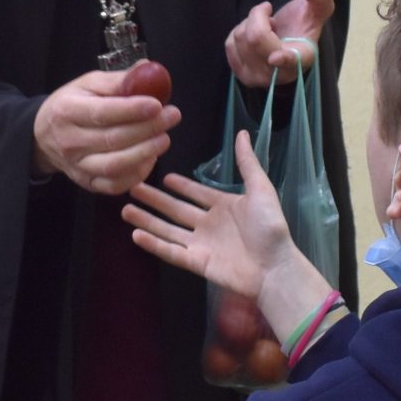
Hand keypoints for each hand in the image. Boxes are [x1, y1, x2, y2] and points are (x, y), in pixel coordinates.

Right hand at [33, 70, 182, 194]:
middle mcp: (70, 141)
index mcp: (67, 111)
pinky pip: (115, 184)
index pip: (102, 113)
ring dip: (145, 153)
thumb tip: (147, 70)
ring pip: (115, 166)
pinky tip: (149, 157)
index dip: (132, 110)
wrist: (43, 136)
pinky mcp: (87, 182)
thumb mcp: (87, 84)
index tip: (158, 104)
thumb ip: (117, 80)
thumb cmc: (70, 105)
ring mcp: (77, 166)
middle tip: (172, 116)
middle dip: (148, 129)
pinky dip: (137, 173)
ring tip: (164, 138)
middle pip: (113, 139)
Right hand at [122, 130, 330, 338]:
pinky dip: (153, 244)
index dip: (181, 185)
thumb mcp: (260, 190)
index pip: (196, 193)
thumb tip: (241, 133)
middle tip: (132, 187)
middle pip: (175, 210)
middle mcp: (208, 224)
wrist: (275, 267)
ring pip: (167, 229)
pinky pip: (170, 251)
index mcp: (224, 206)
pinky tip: (135, 235)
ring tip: (125, 209)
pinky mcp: (196, 263)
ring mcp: (200, 244)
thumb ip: (247, 163)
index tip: (163, 177)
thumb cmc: (270, 228)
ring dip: (146, 220)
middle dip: (154, 199)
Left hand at [224, 0, 334, 86]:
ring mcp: (259, 78)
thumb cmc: (304, 23)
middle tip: (270, 16)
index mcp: (304, 58)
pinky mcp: (241, 74)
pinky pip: (230, 44)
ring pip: (240, 38)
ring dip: (250, 24)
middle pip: (255, 37)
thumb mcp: (319, 6)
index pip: (292, 60)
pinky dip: (240, 33)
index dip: (284, 59)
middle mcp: (281, 74)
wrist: (289, 39)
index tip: (275, 57)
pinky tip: (255, 37)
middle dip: (258, 15)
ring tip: (266, 29)